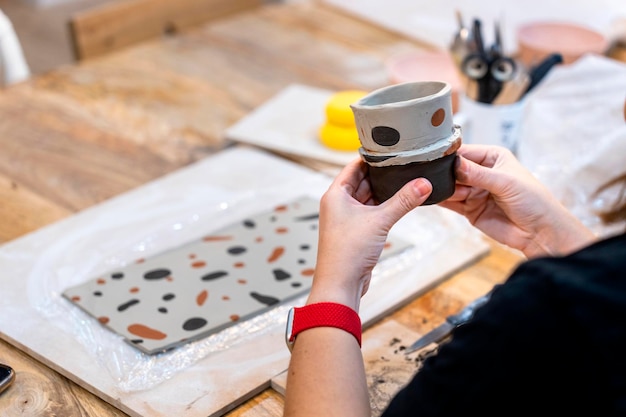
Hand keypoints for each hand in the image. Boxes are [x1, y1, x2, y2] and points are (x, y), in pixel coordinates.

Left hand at [307, 158, 432, 310]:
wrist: (340, 284)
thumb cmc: (348, 252)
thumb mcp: (380, 221)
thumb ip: (403, 201)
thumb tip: (424, 184)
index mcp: (335, 194)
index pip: (353, 166)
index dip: (371, 157)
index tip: (389, 148)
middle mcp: (338, 204)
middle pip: (362, 181)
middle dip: (381, 174)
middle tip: (403, 163)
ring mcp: (346, 219)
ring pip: (368, 198)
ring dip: (384, 192)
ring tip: (405, 180)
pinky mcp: (355, 232)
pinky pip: (371, 213)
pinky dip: (383, 207)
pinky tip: (399, 203)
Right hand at [439, 144, 595, 257]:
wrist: (540, 233)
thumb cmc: (533, 201)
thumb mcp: (505, 182)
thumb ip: (478, 174)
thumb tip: (454, 164)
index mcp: (493, 158)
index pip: (465, 152)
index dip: (450, 155)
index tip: (434, 157)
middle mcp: (481, 173)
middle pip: (454, 169)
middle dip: (444, 173)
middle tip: (430, 176)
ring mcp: (475, 192)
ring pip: (450, 186)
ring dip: (441, 187)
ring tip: (432, 188)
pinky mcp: (470, 209)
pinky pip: (450, 203)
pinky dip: (440, 200)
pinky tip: (431, 197)